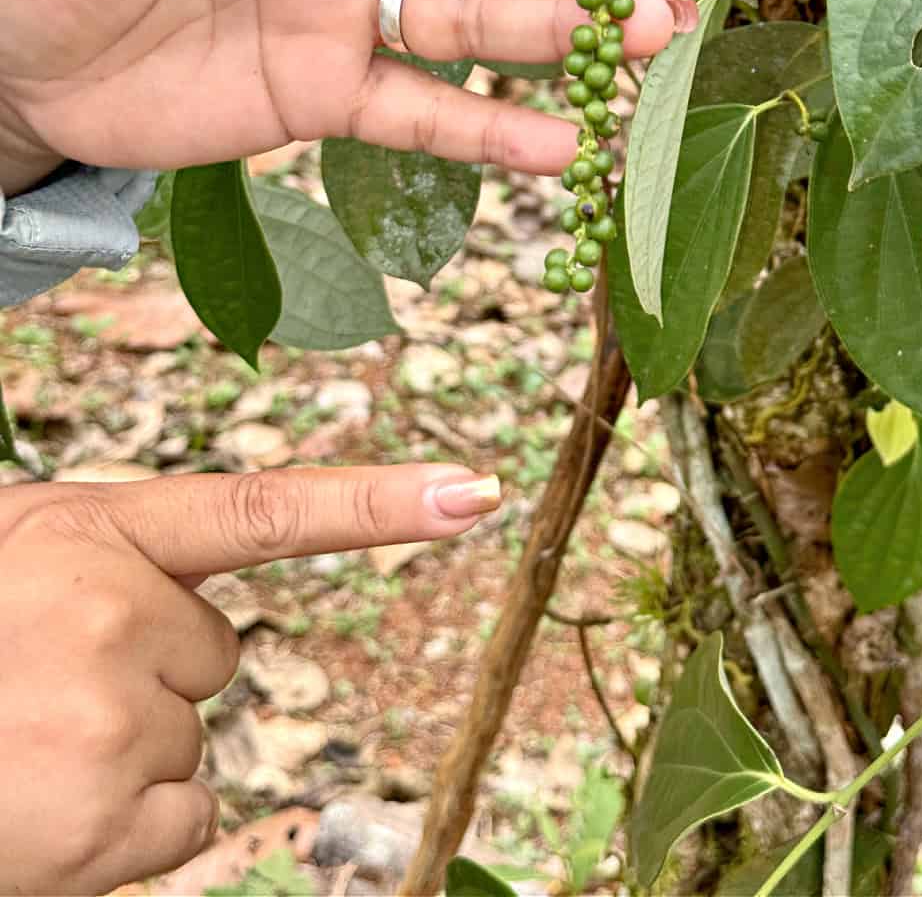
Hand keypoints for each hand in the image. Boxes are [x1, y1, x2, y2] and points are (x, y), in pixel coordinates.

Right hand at [0, 460, 500, 893]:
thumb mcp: (17, 555)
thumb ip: (107, 557)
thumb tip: (198, 611)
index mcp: (95, 529)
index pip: (262, 508)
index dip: (376, 502)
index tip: (475, 495)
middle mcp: (112, 609)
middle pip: (212, 656)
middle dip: (143, 676)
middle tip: (38, 686)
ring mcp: (108, 717)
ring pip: (191, 742)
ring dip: (120, 754)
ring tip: (23, 744)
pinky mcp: (100, 822)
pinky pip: (184, 820)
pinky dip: (125, 829)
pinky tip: (44, 805)